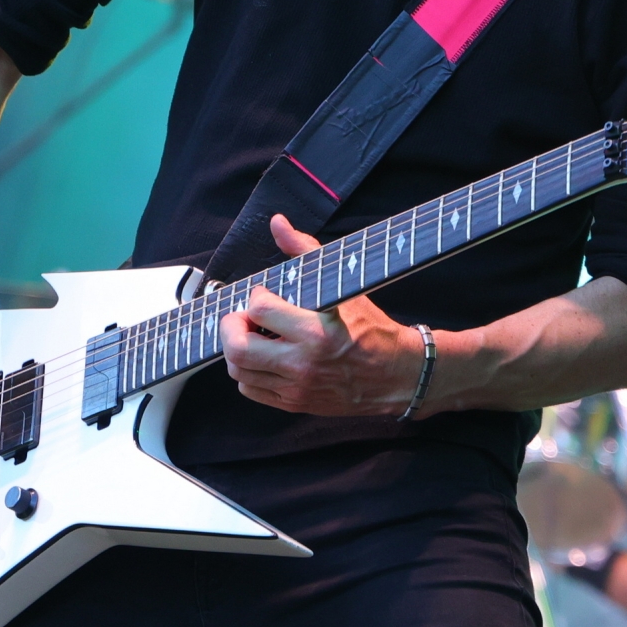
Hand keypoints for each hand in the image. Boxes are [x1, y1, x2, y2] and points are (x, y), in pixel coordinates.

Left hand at [218, 214, 428, 415]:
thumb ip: (304, 250)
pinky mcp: (294, 403)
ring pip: (238, 371)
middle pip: (237, 348)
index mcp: (316, 332)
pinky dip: (248, 371)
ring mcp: (296, 388)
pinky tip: (264, 356)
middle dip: (231, 326)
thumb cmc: (370, 327)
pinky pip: (250, 390)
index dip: (257, 296)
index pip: (259, 309)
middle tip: (244, 316)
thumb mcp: (341, 286)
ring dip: (238, 348)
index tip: (266, 294)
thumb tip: (277, 222)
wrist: (395, 374)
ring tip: (254, 335)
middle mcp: (302, 364)